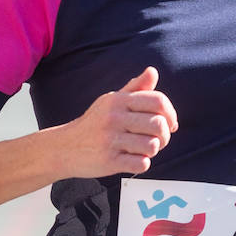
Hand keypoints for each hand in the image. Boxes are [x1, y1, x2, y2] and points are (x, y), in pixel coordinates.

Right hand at [62, 67, 177, 177]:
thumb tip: (153, 71)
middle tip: (159, 140)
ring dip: (153, 150)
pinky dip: (142, 163)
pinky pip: (141, 164)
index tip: (170, 124)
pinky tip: (133, 160)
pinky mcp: (108, 161)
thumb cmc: (95, 123)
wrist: (65, 147)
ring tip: (144, 149)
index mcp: (118, 100)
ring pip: (152, 145)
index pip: (158, 101)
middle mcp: (114, 118)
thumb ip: (135, 88)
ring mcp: (110, 140)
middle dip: (165, 136)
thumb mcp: (111, 102)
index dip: (171, 113)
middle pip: (158, 125)